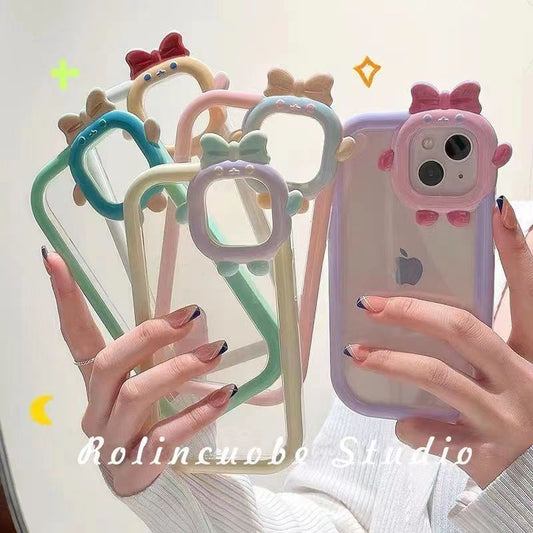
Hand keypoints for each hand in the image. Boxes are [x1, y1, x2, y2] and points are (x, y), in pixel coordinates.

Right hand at [42, 251, 234, 495]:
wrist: (141, 479)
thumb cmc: (144, 418)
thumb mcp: (143, 381)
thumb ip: (154, 353)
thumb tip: (192, 314)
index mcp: (95, 382)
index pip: (75, 336)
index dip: (65, 299)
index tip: (52, 257)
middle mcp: (95, 408)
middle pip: (109, 363)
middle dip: (150, 335)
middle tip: (192, 316)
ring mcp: (111, 439)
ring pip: (135, 394)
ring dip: (179, 370)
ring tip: (216, 353)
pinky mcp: (134, 464)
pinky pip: (165, 435)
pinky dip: (197, 412)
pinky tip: (224, 395)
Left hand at [345, 197, 532, 487]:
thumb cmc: (525, 414)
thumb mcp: (520, 370)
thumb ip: (493, 341)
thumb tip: (440, 309)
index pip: (529, 292)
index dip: (516, 250)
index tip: (497, 209)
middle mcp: (526, 380)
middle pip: (462, 329)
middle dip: (411, 310)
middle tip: (371, 302)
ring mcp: (506, 419)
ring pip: (436, 376)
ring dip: (389, 361)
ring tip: (356, 351)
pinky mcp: (484, 454)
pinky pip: (429, 431)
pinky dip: (409, 425)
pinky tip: (403, 422)